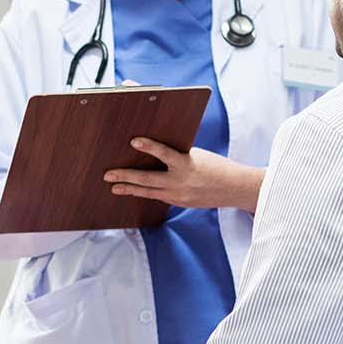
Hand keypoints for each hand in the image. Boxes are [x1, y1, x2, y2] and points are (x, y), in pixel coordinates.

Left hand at [104, 138, 263, 212]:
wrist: (234, 189)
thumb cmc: (215, 166)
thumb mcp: (196, 154)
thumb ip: (176, 153)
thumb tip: (152, 149)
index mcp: (186, 164)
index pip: (164, 153)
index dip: (149, 146)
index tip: (134, 141)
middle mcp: (180, 182)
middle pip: (147, 179)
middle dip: (125, 176)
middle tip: (108, 174)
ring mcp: (178, 195)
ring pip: (148, 192)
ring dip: (129, 189)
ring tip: (113, 186)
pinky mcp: (178, 202)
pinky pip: (157, 196)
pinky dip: (144, 192)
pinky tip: (131, 190)